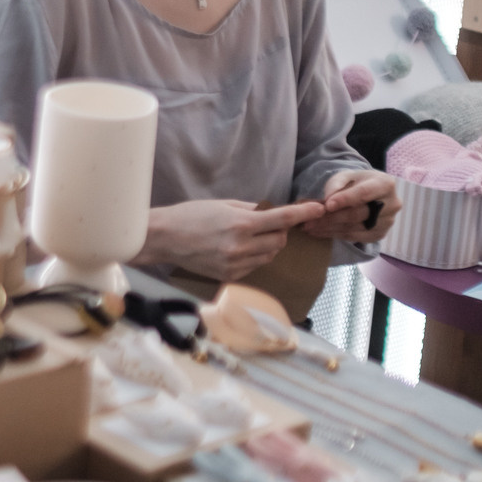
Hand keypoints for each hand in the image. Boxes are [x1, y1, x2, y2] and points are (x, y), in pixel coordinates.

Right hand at [141, 198, 325, 282]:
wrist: (164, 238)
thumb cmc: (190, 216)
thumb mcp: (222, 205)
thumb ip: (251, 209)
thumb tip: (273, 212)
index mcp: (242, 224)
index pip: (283, 219)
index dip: (303, 213)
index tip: (318, 208)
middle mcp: (242, 246)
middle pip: (280, 240)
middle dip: (279, 231)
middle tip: (265, 224)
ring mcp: (236, 264)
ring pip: (269, 255)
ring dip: (267, 245)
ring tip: (248, 237)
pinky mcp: (230, 276)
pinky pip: (255, 266)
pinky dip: (254, 257)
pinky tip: (236, 249)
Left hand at [301, 171, 399, 241]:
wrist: (371, 193)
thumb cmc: (357, 182)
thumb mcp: (346, 176)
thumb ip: (336, 184)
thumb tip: (328, 201)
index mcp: (385, 184)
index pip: (364, 193)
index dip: (345, 200)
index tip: (327, 205)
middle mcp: (392, 204)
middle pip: (358, 214)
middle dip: (332, 218)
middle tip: (310, 221)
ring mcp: (387, 222)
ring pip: (355, 228)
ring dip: (330, 229)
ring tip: (310, 228)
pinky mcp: (380, 234)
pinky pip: (355, 237)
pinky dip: (336, 235)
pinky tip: (320, 232)